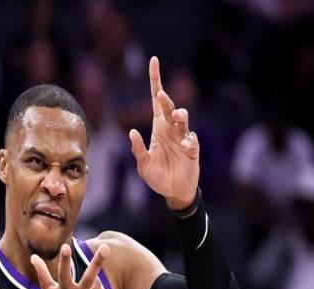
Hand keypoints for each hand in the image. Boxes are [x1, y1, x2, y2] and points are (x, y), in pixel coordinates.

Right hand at [30, 243, 108, 288]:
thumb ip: (42, 274)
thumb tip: (33, 256)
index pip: (62, 273)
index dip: (64, 260)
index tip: (65, 246)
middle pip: (88, 278)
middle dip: (97, 262)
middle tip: (105, 248)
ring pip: (98, 287)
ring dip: (96, 283)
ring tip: (88, 287)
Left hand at [129, 56, 198, 209]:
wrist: (173, 192)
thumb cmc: (157, 177)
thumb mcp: (143, 165)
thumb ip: (137, 149)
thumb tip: (131, 132)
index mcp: (158, 129)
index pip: (156, 102)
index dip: (155, 81)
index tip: (153, 61)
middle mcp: (171, 130)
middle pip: (168, 108)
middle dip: (166, 100)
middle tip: (160, 95)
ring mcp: (183, 138)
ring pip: (183, 119)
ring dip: (180, 115)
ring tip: (175, 115)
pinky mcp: (192, 150)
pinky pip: (192, 140)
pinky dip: (188, 140)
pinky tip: (184, 145)